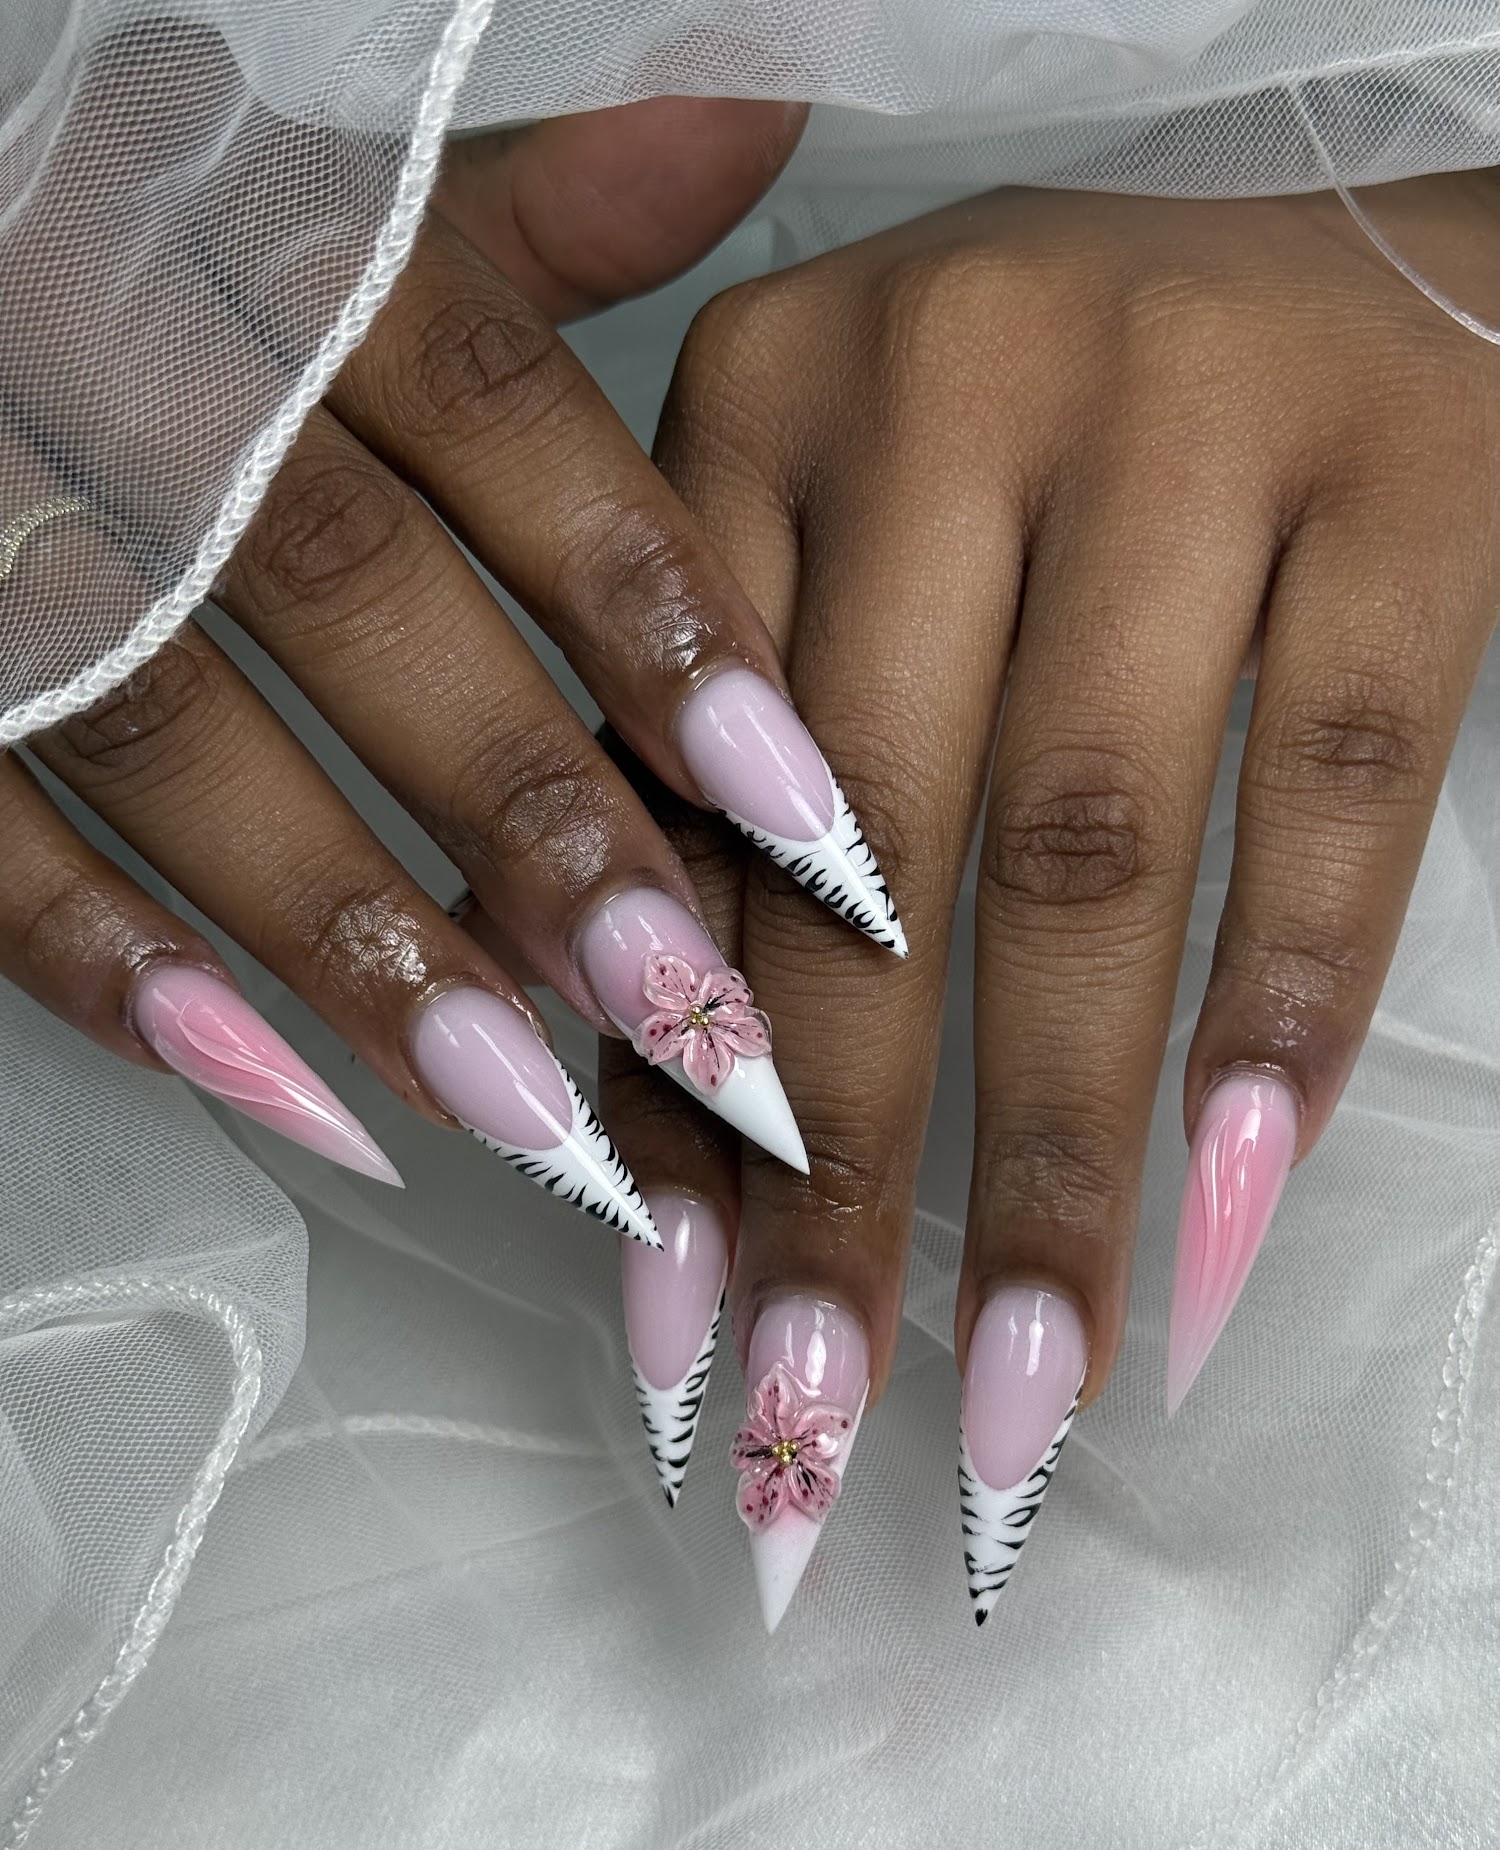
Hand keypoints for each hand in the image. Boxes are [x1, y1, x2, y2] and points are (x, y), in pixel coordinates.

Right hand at [0, 95, 907, 1242]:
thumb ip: (527, 209)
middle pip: (343, 583)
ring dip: (351, 925)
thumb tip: (749, 116)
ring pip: (166, 725)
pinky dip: (110, 963)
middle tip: (681, 995)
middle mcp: (114, 351)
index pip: (490, 400)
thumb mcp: (323, 204)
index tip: (798, 802)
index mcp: (258, 228)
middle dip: (524, 803)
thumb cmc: (136, 258)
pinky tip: (281, 1086)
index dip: (647, 604)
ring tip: (521, 1096)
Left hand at [602, 174, 1499, 1621]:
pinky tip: (1227, 1229)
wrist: (1364, 264)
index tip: (663, 1316)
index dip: (666, 1069)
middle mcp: (955, 372)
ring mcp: (1193, 409)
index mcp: (768, 392)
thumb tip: (607, 1065)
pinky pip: (1330, 789)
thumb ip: (719, 754)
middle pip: (868, 847)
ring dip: (1052, 1159)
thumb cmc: (1062, 447)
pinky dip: (1276, 1022)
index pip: (685, 787)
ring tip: (1025, 1397)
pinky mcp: (1410, 471)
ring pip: (1086, 852)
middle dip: (838, 1167)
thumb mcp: (856, 542)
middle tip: (811, 1416)